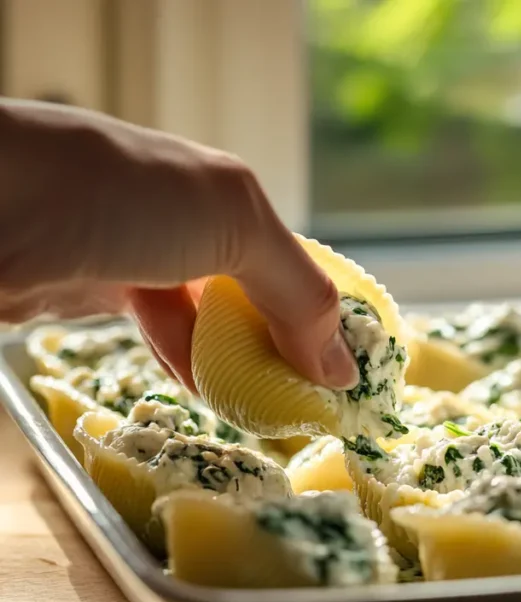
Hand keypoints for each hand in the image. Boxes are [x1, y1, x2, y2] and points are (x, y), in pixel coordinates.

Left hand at [0, 98, 357, 391]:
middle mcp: (188, 220)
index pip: (293, 265)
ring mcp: (139, 254)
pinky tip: (204, 388)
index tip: (341, 374)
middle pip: (253, 295)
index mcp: (228, 193)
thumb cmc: (121, 197)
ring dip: (235, 362)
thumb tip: (341, 368)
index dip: (320, 317)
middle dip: (281, 345)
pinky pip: (158, 334)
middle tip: (306, 401)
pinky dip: (185, 362)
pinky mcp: (94, 288)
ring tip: (263, 405)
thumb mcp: (234, 227)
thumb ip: (296, 293)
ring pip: (206, 320)